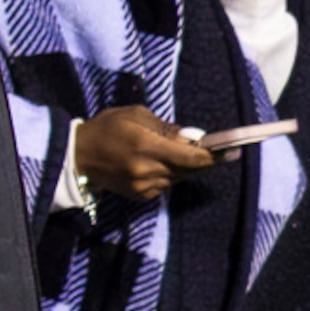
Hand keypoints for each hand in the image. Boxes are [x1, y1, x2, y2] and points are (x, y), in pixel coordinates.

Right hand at [71, 104, 213, 206]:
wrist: (76, 157)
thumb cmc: (106, 128)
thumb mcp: (135, 115)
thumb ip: (166, 127)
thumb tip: (191, 138)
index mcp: (147, 146)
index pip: (193, 157)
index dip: (215, 155)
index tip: (233, 150)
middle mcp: (148, 170)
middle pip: (190, 169)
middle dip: (199, 159)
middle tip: (204, 148)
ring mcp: (143, 186)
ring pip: (179, 178)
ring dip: (181, 167)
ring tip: (167, 154)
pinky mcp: (139, 195)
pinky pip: (165, 185)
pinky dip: (166, 175)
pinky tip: (152, 165)